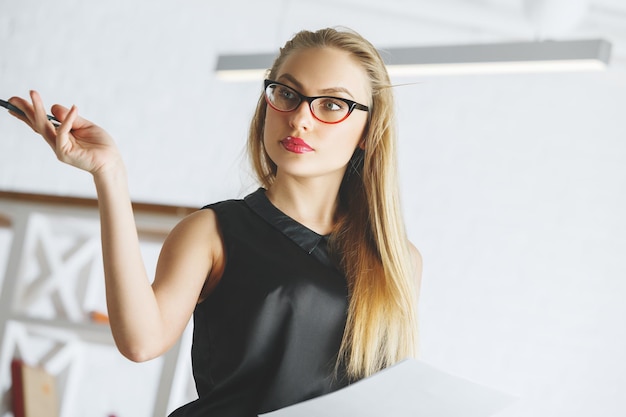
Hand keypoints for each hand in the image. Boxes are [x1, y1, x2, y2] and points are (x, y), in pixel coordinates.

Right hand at [7, 91, 122, 175]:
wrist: (112, 162)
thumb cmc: (101, 146)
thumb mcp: (86, 126)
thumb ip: (71, 118)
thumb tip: (54, 107)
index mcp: (61, 136)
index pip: (42, 123)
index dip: (29, 112)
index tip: (17, 102)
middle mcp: (57, 143)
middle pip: (37, 124)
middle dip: (25, 111)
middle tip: (12, 99)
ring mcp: (59, 148)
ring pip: (44, 127)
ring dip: (37, 110)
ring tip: (32, 94)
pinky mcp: (65, 152)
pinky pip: (62, 132)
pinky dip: (67, 120)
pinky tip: (74, 108)